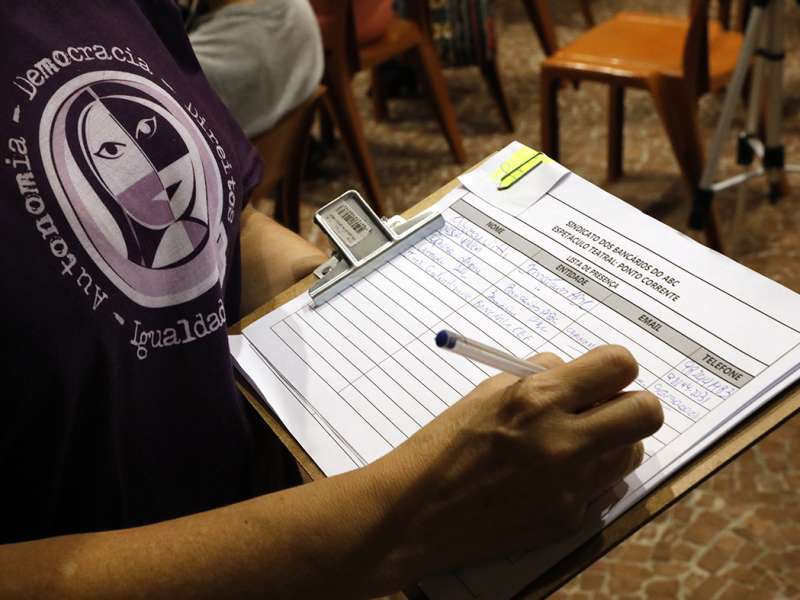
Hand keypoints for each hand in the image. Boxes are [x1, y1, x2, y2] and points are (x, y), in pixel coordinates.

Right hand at [372, 345, 663, 580]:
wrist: (417, 514)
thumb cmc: (443, 447)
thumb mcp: (485, 393)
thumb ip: (538, 378)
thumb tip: (573, 372)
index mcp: (538, 399)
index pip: (619, 366)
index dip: (615, 367)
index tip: (602, 375)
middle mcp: (564, 441)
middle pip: (646, 412)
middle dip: (631, 404)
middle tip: (605, 408)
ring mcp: (571, 486)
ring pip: (632, 453)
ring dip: (612, 442)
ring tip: (575, 444)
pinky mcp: (568, 520)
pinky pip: (604, 489)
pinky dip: (589, 478)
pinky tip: (553, 477)